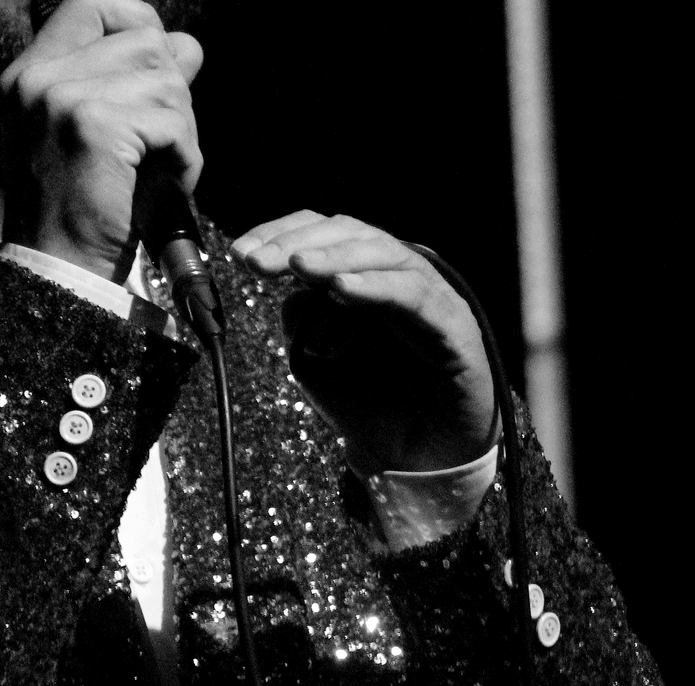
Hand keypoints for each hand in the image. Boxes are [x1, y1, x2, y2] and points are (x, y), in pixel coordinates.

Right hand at [0, 0, 204, 281]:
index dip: (136, 19)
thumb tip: (188, 45)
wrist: (59, 272)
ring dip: (182, 126)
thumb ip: (135, 81)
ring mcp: (59, 98)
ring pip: (165, 76)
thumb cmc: (86, 208)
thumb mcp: (101, 133)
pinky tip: (165, 186)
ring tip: (160, 167)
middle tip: (162, 141)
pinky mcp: (92, 125)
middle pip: (144, 37)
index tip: (153, 66)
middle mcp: (36, 77)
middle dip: (172, 88)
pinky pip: (172, 120)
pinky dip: (185, 157)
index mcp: (28, 73)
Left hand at [232, 212, 496, 473]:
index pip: (320, 233)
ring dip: (334, 257)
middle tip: (257, 262)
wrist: (416, 463)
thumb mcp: (315, 361)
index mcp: (360, 275)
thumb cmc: (369, 407)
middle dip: (297, 243)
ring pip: (382, 253)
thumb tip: (293, 287)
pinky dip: (375, 285)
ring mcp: (428, 294)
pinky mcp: (454, 322)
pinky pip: (414, 293)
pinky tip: (341, 290)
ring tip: (298, 266)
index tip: (240, 254)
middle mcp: (395, 275)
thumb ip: (302, 318)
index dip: (279, 234)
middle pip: (348, 232)